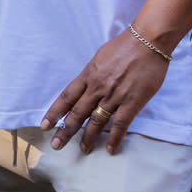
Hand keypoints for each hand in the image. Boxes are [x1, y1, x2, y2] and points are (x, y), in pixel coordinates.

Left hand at [41, 28, 169, 154]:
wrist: (147, 42)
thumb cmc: (124, 46)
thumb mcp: (99, 58)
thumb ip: (92, 75)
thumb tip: (86, 86)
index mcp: (88, 75)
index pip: (66, 97)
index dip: (55, 112)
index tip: (45, 125)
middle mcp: (97, 87)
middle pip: (77, 113)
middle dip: (66, 130)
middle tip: (56, 144)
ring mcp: (114, 96)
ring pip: (96, 121)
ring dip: (88, 137)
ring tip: (83, 150)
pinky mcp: (132, 102)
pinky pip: (120, 124)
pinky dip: (114, 138)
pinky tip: (110, 149)